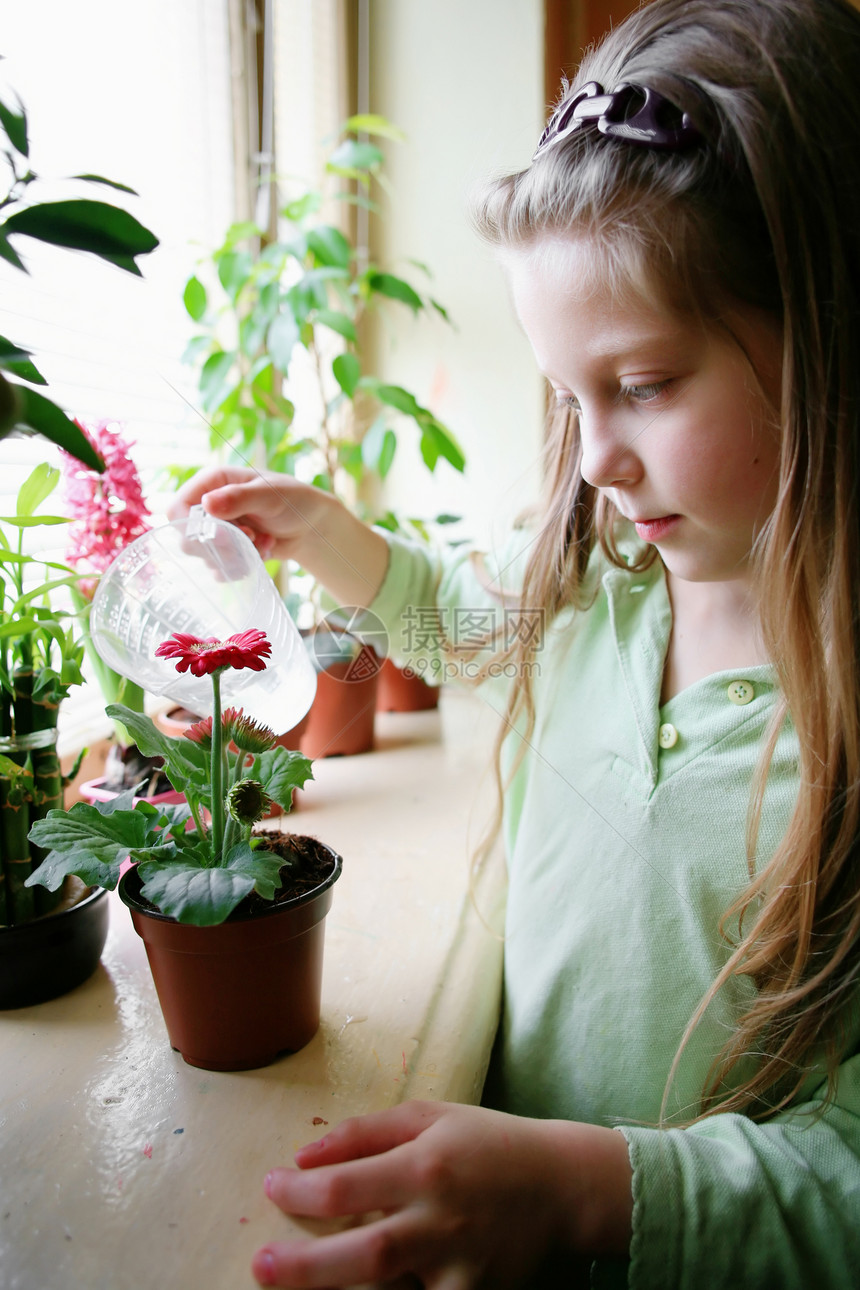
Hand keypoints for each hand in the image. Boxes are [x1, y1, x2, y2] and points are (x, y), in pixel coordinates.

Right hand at [170, 466, 388, 605]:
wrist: (312, 525)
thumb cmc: (293, 500)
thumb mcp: (269, 495)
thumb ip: (239, 498)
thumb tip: (207, 504)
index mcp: (211, 483)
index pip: (177, 509)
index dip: (194, 527)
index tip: (225, 534)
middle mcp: (207, 507)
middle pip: (187, 538)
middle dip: (222, 545)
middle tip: (251, 537)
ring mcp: (215, 531)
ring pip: (204, 557)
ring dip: (237, 555)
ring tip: (264, 542)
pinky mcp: (226, 551)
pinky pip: (219, 569)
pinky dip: (242, 566)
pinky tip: (263, 552)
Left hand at [251, 1100, 631, 1288]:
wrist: (558, 1185)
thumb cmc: (485, 1143)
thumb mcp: (428, 1116)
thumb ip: (365, 1132)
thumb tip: (303, 1155)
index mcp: (426, 1165)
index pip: (345, 1186)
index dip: (298, 1193)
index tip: (271, 1187)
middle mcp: (441, 1219)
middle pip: (362, 1254)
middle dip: (303, 1267)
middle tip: (260, 1266)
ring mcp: (459, 1267)